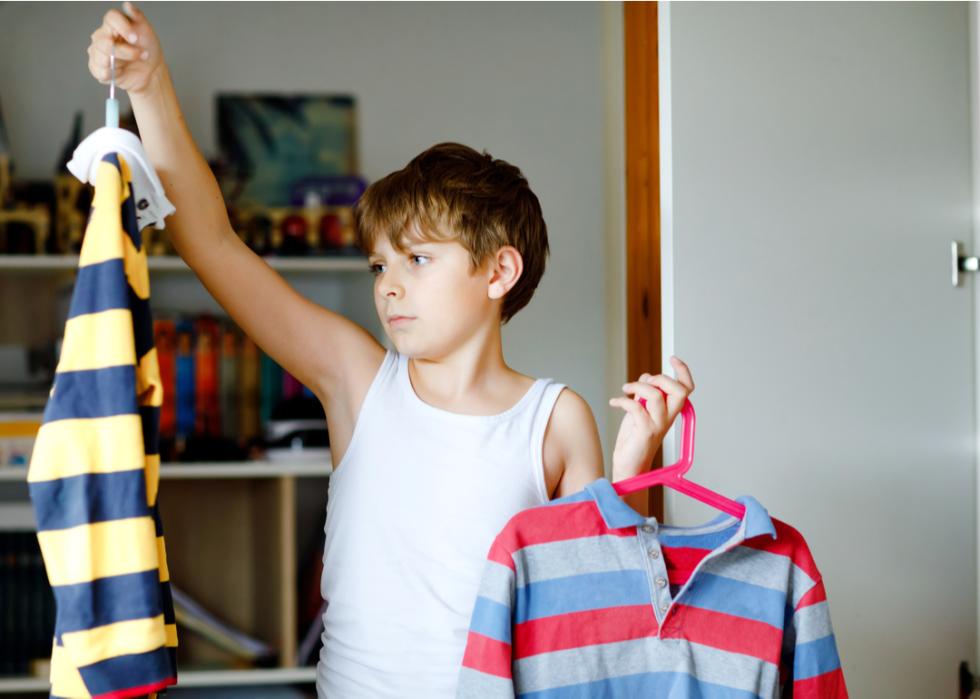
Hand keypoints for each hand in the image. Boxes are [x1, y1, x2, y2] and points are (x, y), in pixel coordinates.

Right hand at [87, 2, 163, 96]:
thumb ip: (137, 16)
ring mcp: (97, 52)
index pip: (110, 18)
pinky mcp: (97, 68)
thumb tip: (127, 5)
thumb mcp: (146, 31)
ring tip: (134, 62)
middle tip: (140, 54)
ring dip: (123, 62)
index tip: (135, 38)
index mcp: (112, 24)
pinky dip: (114, 73)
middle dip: (125, 51)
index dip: (123, 27)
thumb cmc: (146, 48)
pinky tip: (122, 71)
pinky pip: (100, 71)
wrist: (151, 70)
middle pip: (104, 40)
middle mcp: (101, 36)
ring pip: (102, 56)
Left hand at [608, 356, 694, 478]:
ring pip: (655, 395)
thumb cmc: (634, 438)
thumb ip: (647, 393)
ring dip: (637, 386)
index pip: (686, 389)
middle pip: (678, 390)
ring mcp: (658, 425)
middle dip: (660, 378)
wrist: (629, 465)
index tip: (673, 358)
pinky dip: (622, 401)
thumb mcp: (642, 410)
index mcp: (670, 411)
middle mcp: (668, 418)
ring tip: (626, 389)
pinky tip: (614, 402)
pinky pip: (636, 408)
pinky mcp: (645, 432)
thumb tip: (646, 377)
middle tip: (644, 381)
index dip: (683, 371)